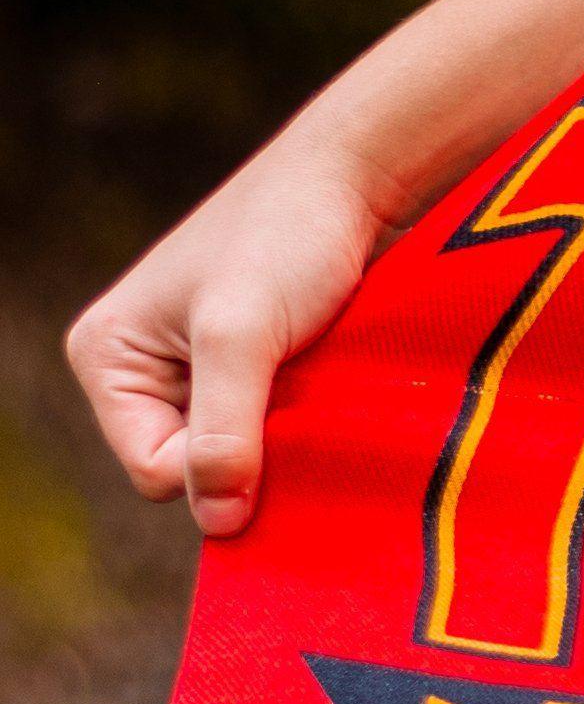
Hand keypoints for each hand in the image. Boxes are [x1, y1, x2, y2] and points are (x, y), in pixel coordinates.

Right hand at [68, 141, 391, 538]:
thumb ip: (224, 430)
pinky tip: (331, 385)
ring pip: (243, 454)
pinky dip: (306, 419)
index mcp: (108, 360)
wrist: (355, 179)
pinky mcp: (256, 370)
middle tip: (301, 395)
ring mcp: (201, 373)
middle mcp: (143, 373)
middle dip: (254, 451)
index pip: (156, 471)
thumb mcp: (243, 335)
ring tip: (317, 382)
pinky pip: (275, 429)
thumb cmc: (288, 239)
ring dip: (287, 435)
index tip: (275, 414)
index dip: (219, 464)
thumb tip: (219, 524)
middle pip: (197, 469)